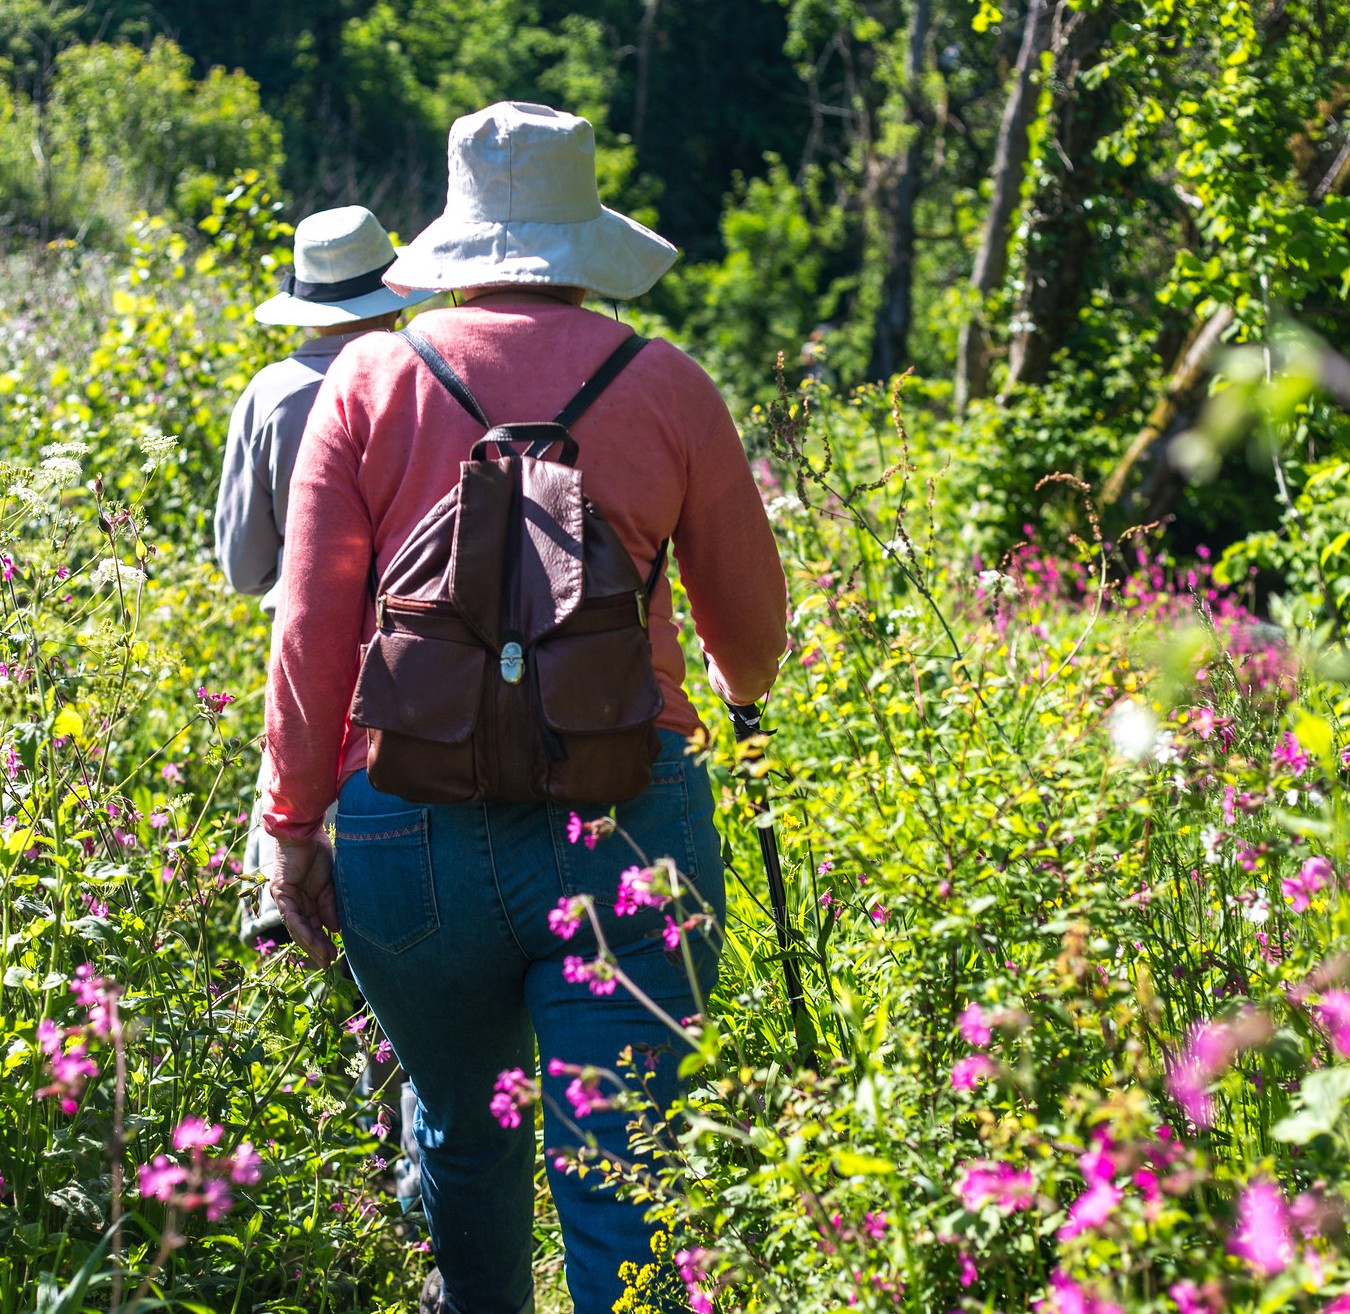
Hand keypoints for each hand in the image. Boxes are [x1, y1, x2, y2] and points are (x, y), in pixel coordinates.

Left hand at [268, 834, 339, 968]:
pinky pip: (291, 915)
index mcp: (307, 900)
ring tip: (324, 957)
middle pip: (305, 931)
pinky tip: (312, 940)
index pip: (314, 926)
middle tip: (329, 964)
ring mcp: (286, 899)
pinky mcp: (281, 893)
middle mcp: (294, 903)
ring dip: (310, 944)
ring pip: (297, 927)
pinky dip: (302, 929)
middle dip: (317, 948)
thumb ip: (329, 907)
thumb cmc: (318, 853)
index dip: (323, 942)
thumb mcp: (330, 886)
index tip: (334, 956)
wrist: (306, 832)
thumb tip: (335, 930)